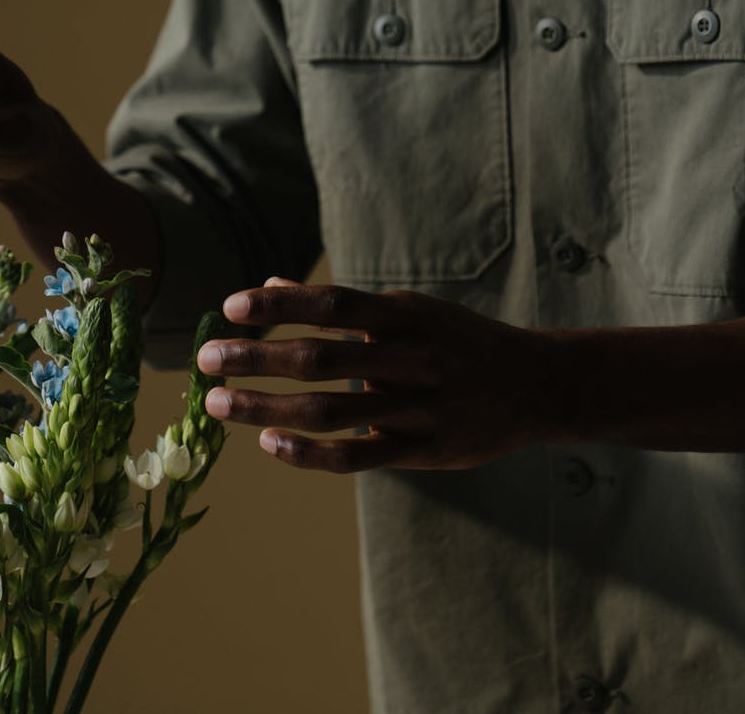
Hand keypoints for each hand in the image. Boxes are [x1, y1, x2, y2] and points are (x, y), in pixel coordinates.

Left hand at [196, 278, 551, 472]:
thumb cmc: (460, 342)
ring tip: (219, 405)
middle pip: (321, 356)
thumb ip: (342, 306)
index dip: (281, 305)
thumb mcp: (411, 313)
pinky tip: (269, 445)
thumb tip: (271, 286)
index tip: (231, 307)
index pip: (333, 303)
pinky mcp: (426, 450)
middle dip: (258, 357)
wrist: (539, 384)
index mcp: (407, 315)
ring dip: (268, 408)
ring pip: (331, 410)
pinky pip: (358, 456)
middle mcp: (412, 357)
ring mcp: (419, 407)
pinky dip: (310, 452)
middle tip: (206, 359)